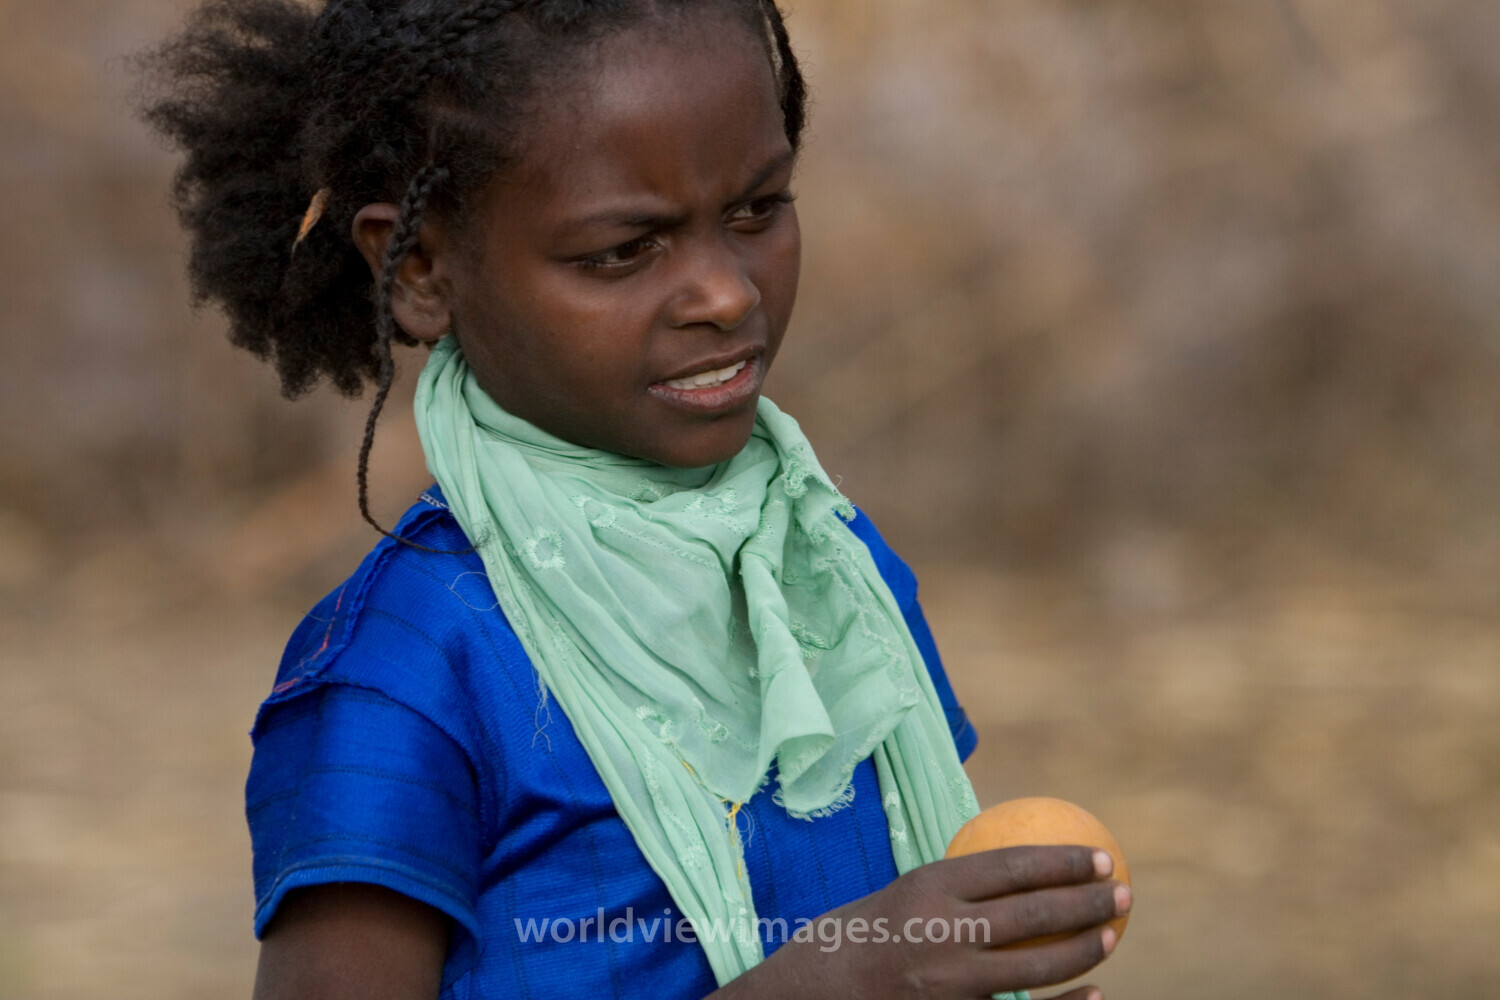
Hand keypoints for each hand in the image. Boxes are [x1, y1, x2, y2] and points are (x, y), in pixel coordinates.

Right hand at [716, 845, 1128, 999]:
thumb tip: (1026, 869)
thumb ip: (957, 888)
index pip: (1011, 867)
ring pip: (1035, 965)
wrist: (816, 991)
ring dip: (1083, 949)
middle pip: (1033, 914)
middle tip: (1121, 892)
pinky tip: (1095, 995)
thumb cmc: (865, 934)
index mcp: (929, 887)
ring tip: (1111, 934)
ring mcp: (950, 981)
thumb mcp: (906, 893)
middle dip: (1087, 901)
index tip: (1100, 857)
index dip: (1062, 861)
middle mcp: (942, 932)